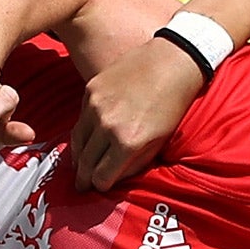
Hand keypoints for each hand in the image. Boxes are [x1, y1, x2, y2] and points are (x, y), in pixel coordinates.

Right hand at [68, 35, 205, 190]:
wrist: (171, 61)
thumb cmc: (173, 104)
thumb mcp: (160, 141)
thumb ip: (136, 163)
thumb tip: (115, 177)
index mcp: (127, 141)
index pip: (101, 176)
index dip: (101, 185)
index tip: (101, 187)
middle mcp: (106, 125)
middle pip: (85, 162)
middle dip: (84, 178)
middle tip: (81, 187)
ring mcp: (95, 106)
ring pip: (77, 141)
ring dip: (77, 157)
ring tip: (79, 166)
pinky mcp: (90, 89)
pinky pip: (79, 119)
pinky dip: (81, 132)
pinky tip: (86, 139)